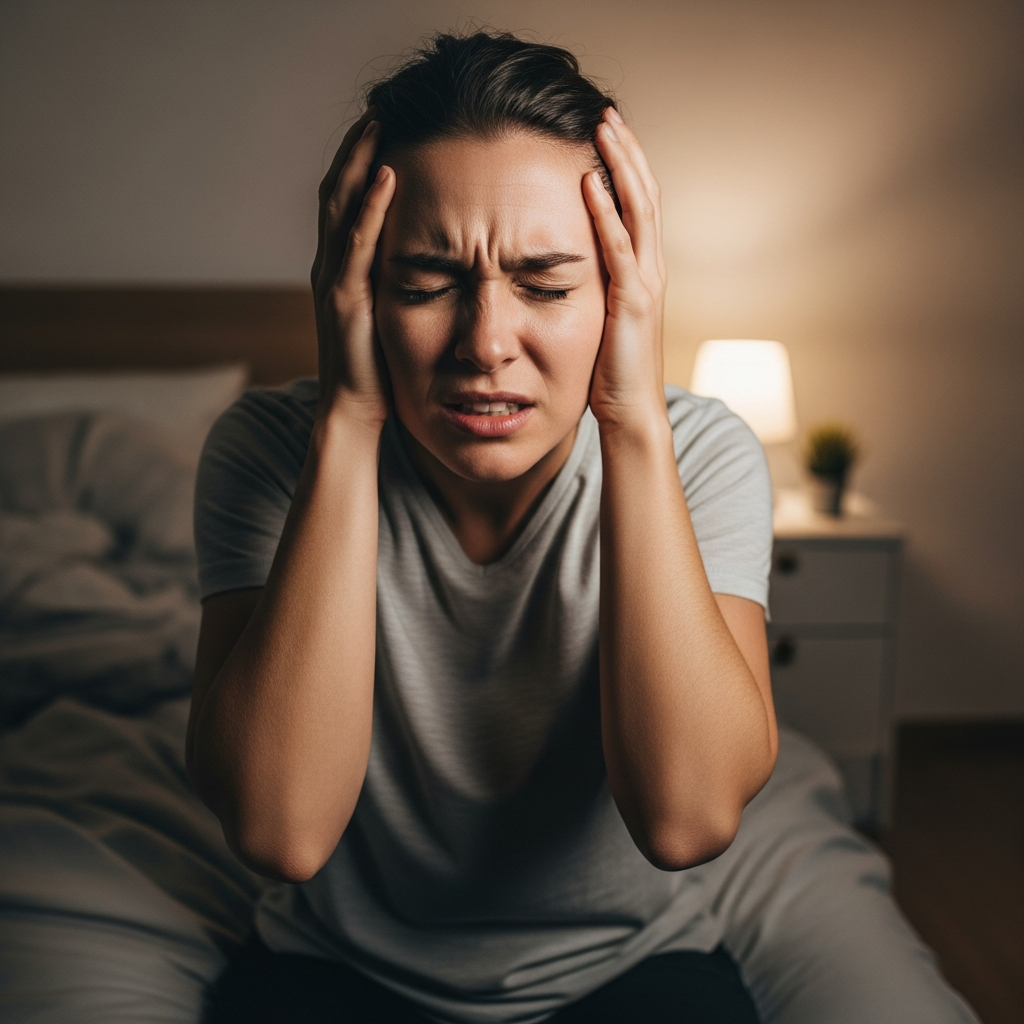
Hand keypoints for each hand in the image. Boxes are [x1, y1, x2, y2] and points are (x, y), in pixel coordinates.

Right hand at [311, 110, 396, 428]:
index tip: (386, 124)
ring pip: (340, 207)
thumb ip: (400, 282)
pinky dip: (371, 207)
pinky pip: (357, 243)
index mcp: (344, 267)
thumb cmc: (380, 369)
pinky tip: (388, 175)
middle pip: (338, 191)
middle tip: (380, 107)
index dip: (362, 161)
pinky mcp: (344, 299)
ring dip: (359, 162)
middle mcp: (332, 265)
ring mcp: (334, 280)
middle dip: (356, 148)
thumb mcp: (393, 314)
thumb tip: (431, 256)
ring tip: (379, 122)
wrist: (355, 413)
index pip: (348, 200)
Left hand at [583, 108, 666, 431]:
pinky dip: (605, 212)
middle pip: (645, 195)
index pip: (640, 207)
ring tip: (603, 130)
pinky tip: (588, 183)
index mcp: (645, 273)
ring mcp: (645, 284)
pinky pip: (618, 247)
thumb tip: (574, 269)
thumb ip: (598, 290)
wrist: (631, 412)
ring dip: (620, 166)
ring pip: (639, 210)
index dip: (627, 168)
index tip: (607, 136)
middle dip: (627, 153)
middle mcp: (652, 271)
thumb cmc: (612, 374)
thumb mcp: (603, 320)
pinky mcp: (631, 302)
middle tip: (607, 115)